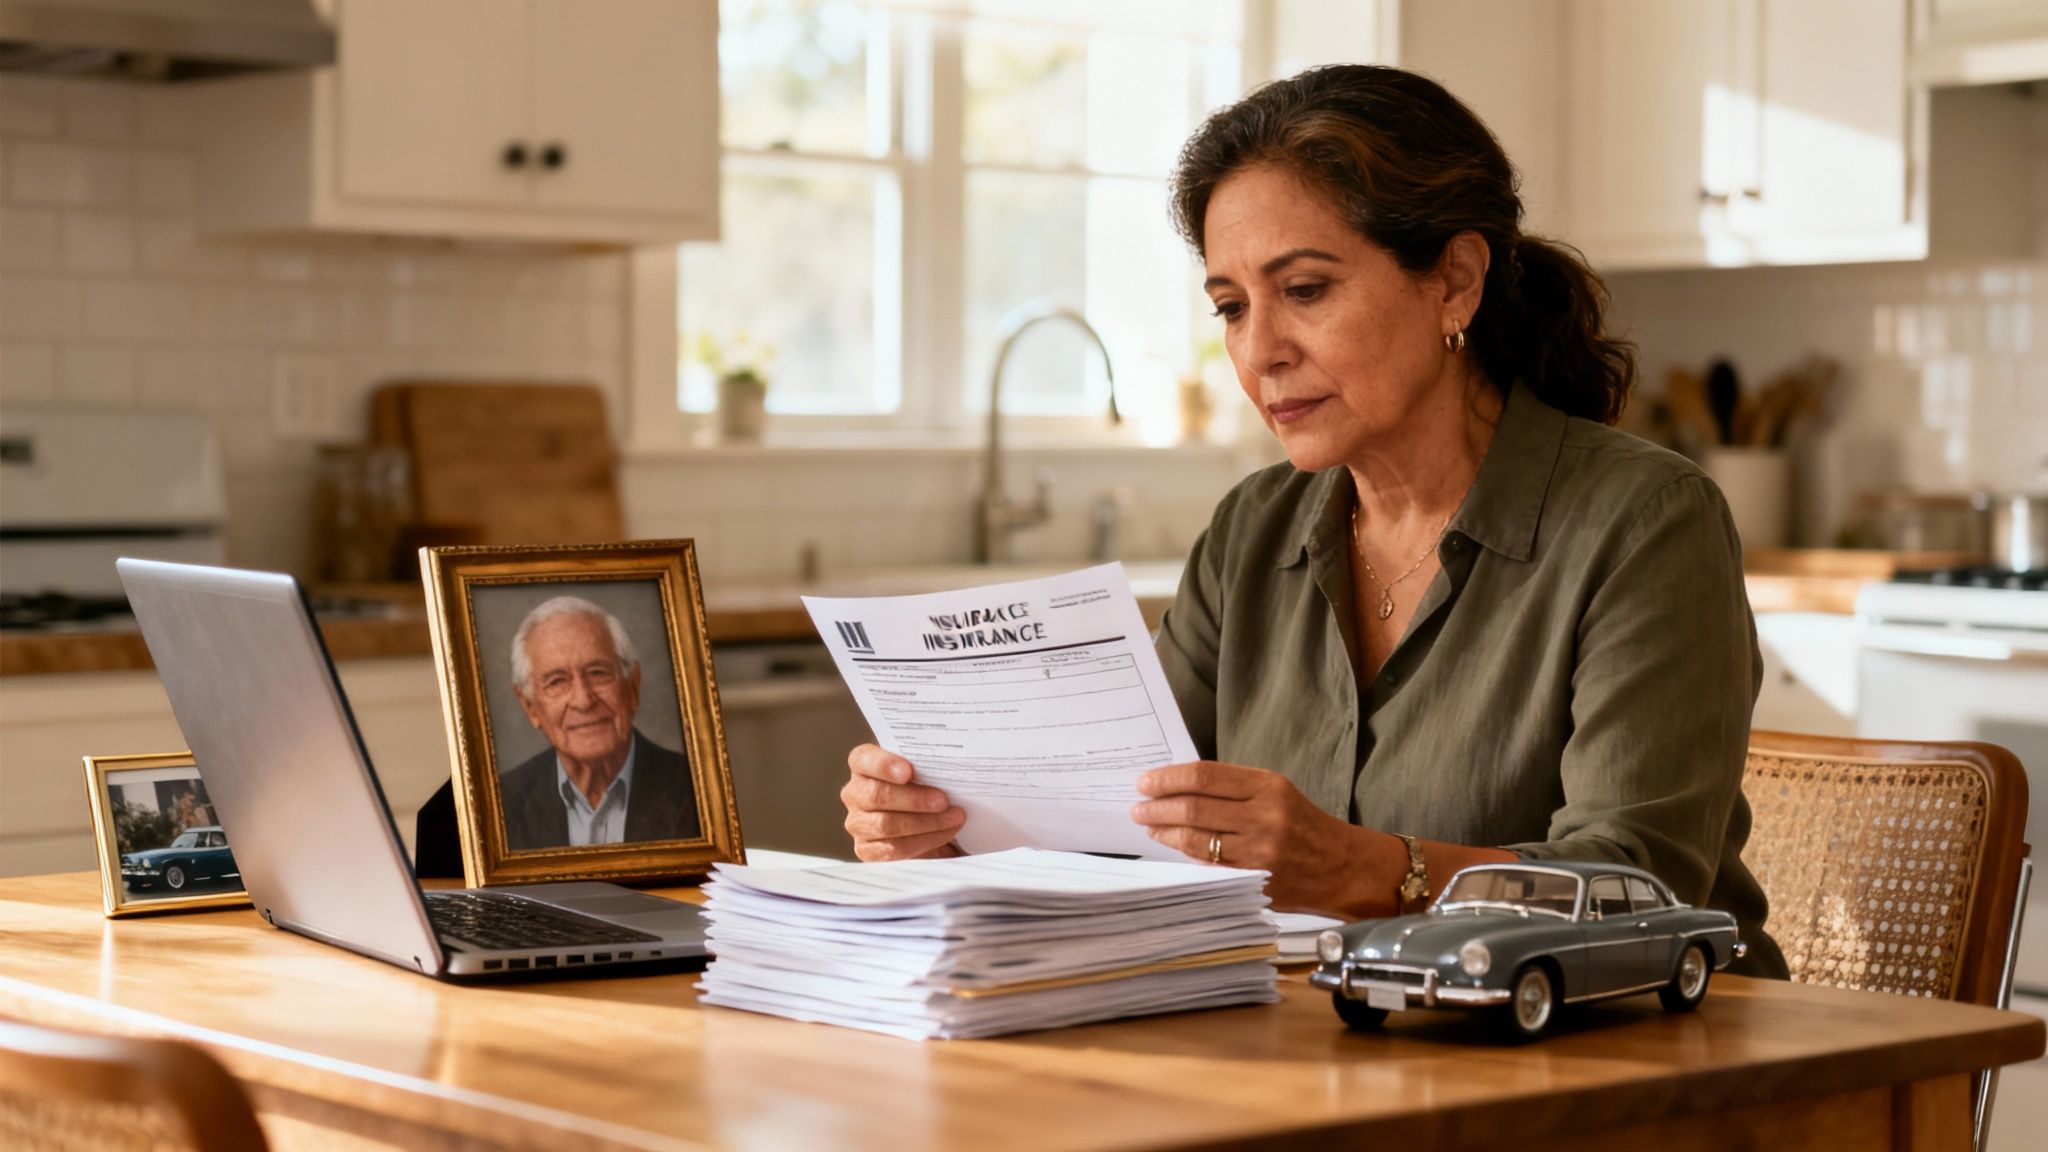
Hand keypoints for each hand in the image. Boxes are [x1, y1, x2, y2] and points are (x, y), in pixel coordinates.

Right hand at [841, 744, 965, 861]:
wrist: (926, 820)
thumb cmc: (923, 787)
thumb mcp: (923, 771)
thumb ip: (925, 766)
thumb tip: (948, 767)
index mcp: (862, 765)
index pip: (863, 759)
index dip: (884, 765)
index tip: (908, 771)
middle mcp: (854, 793)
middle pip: (877, 795)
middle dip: (915, 800)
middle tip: (943, 800)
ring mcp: (857, 823)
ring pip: (886, 824)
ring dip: (926, 822)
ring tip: (953, 818)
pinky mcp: (866, 849)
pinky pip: (893, 848)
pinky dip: (923, 841)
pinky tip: (943, 833)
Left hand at [1131, 760, 1371, 911]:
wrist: (1342, 867)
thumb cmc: (1305, 824)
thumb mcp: (1277, 792)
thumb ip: (1233, 788)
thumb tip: (1179, 786)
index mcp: (1269, 787)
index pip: (1205, 777)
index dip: (1168, 779)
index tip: (1146, 781)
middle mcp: (1264, 817)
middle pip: (1194, 808)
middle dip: (1158, 807)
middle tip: (1138, 806)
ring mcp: (1258, 852)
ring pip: (1196, 839)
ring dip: (1165, 832)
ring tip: (1149, 825)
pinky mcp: (1254, 880)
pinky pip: (1208, 864)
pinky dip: (1185, 852)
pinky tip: (1172, 845)